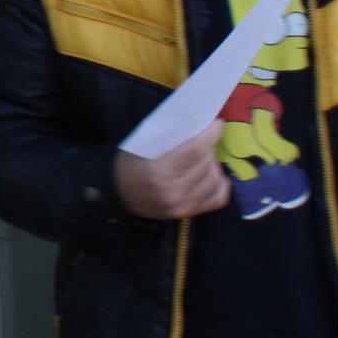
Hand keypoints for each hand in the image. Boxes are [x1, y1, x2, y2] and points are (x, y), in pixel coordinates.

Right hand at [114, 131, 228, 219]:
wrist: (119, 195)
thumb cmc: (129, 164)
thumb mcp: (143, 145)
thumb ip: (171, 136)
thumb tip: (200, 124)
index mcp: (159, 173)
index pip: (196, 150)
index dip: (210, 134)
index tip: (216, 124)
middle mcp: (173, 193)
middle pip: (206, 163)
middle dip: (209, 148)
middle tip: (204, 140)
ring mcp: (182, 206)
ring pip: (215, 180)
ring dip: (213, 165)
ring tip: (204, 158)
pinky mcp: (187, 214)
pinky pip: (218, 198)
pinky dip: (219, 183)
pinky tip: (210, 174)